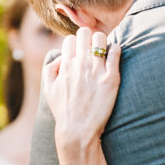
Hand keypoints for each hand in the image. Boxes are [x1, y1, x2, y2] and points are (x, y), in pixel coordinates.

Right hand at [41, 27, 120, 151]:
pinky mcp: (111, 78)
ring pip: (101, 39)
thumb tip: (62, 57)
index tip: (80, 52)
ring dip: (102, 41)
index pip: (71, 39)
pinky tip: (114, 55)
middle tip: (93, 48)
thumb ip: (50, 68)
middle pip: (85, 33)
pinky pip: (116, 51)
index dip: (76, 44)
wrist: (78, 131)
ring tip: (104, 51)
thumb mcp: (48, 89)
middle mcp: (80, 65)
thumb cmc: (63, 111)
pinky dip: (115, 49)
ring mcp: (96, 71)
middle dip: (89, 38)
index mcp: (65, 66)